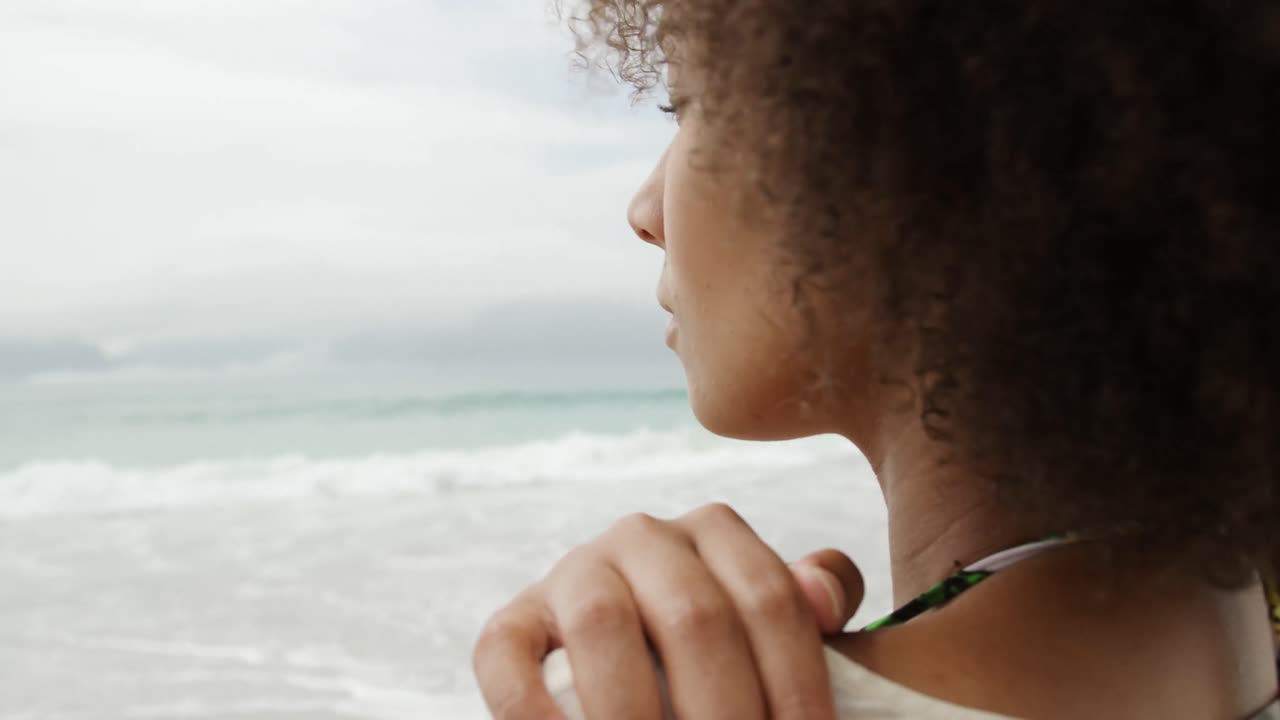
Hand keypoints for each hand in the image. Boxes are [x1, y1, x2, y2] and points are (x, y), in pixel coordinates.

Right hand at [472, 503, 864, 719]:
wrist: (634, 663)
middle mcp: (642, 537)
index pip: (769, 600)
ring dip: (635, 714)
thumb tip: (824, 598)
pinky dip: (532, 710)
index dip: (798, 686)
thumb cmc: (716, 658)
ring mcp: (571, 574)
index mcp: (714, 531)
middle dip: (727, 713)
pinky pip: (508, 656)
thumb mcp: (768, 626)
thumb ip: (808, 603)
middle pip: (695, 618)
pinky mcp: (511, 623)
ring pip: (604, 626)